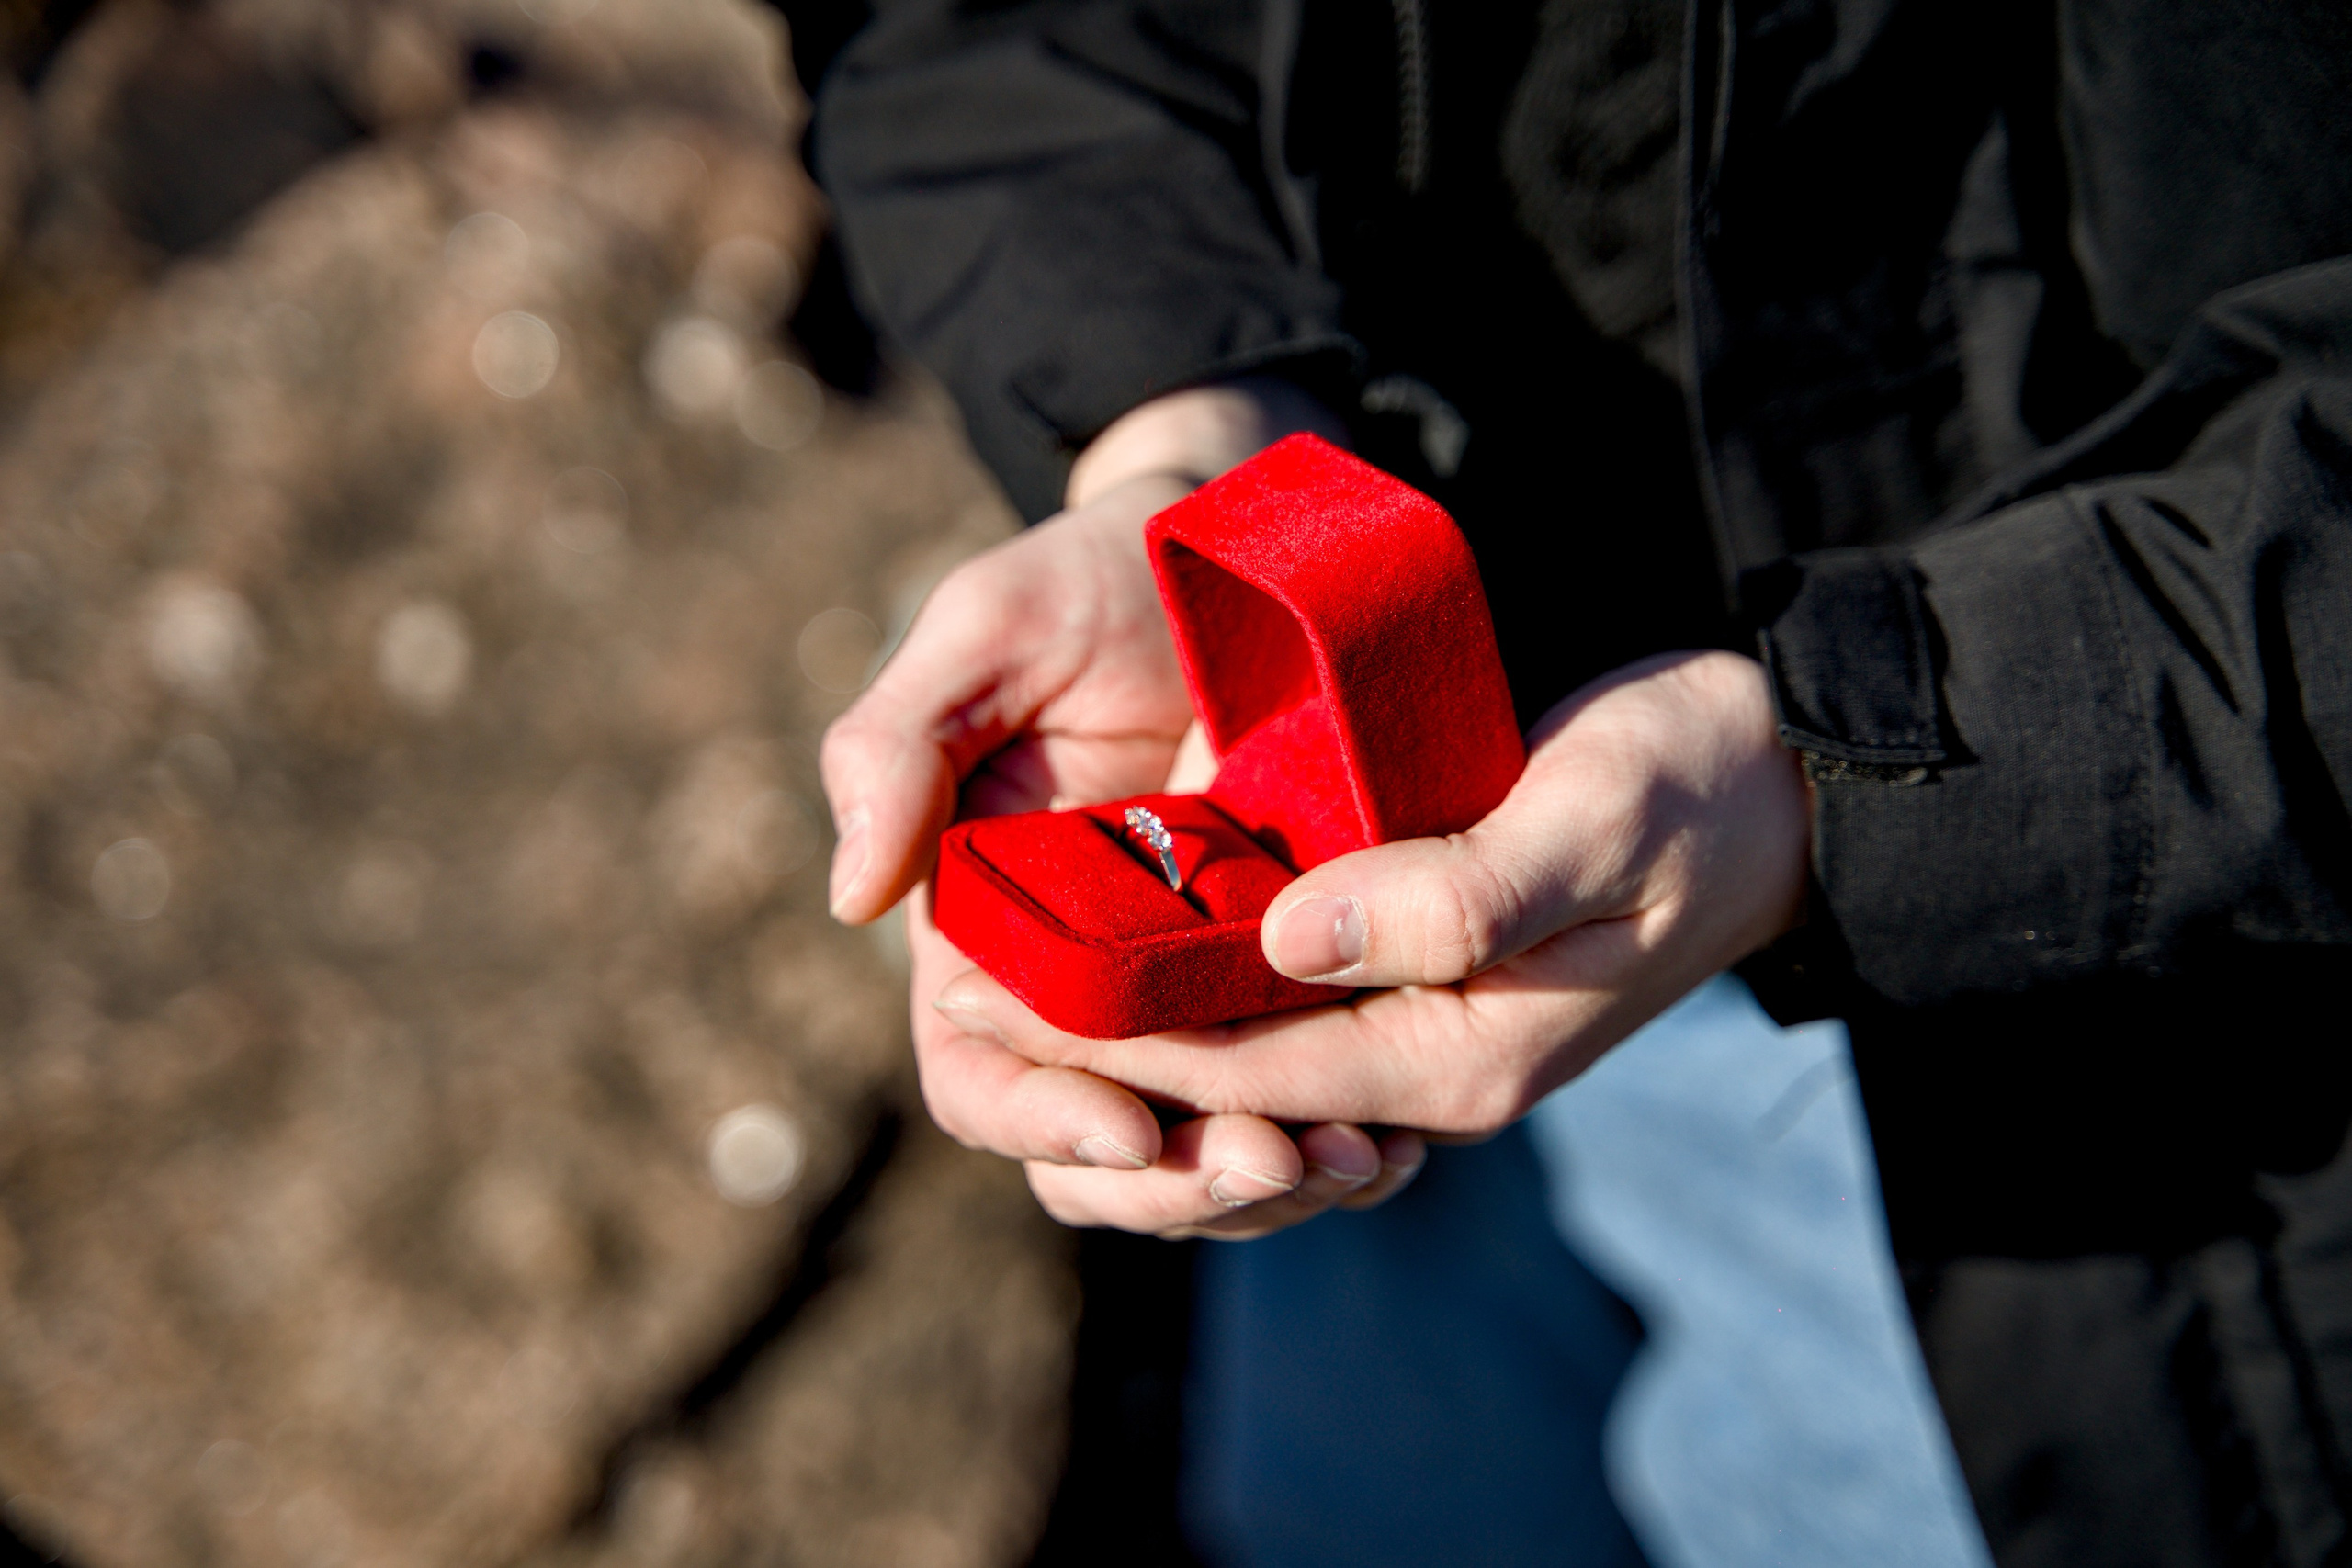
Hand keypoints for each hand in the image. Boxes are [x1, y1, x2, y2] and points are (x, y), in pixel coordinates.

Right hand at [823, 380, 1414, 1237]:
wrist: (1235, 543)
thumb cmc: (1086, 580)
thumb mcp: (986, 630)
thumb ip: (896, 746)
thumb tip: (846, 896)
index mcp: (984, 934)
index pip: (985, 1081)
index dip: (1043, 1122)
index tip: (1128, 1130)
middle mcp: (1085, 988)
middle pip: (1100, 1156)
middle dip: (1175, 1185)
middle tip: (1271, 1166)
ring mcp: (1195, 993)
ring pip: (1209, 1149)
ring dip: (1269, 1182)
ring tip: (1351, 1160)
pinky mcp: (1296, 978)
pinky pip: (1308, 1093)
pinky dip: (1343, 1135)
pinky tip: (1402, 1139)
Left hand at [925, 650, 1811, 1229]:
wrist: (1773, 784)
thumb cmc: (1692, 784)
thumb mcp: (1593, 815)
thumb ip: (1452, 891)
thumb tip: (1287, 938)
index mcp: (1464, 1054)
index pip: (1251, 1068)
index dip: (1115, 1042)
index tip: (997, 1004)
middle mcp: (1431, 1072)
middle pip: (1230, 1100)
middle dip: (1099, 1070)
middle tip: (966, 1017)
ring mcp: (1424, 1039)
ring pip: (1246, 1078)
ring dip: (1134, 1051)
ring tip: (1007, 1002)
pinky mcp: (1417, 989)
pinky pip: (1282, 1029)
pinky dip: (1195, 1008)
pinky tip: (1117, 962)